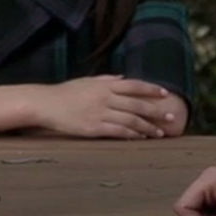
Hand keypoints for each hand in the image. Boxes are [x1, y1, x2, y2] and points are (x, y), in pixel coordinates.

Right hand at [36, 75, 178, 138]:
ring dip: (146, 127)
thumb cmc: (65, 92)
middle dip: (156, 111)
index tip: (165, 94)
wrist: (45, 104)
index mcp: (104, 85)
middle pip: (136, 104)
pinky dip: (131, 135)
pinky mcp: (93, 128)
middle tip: (170, 118)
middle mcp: (105, 97)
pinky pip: (117, 131)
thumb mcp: (86, 81)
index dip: (151, 89)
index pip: (134, 85)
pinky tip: (140, 138)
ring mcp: (99, 113)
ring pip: (130, 120)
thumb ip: (106, 79)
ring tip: (159, 133)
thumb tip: (123, 77)